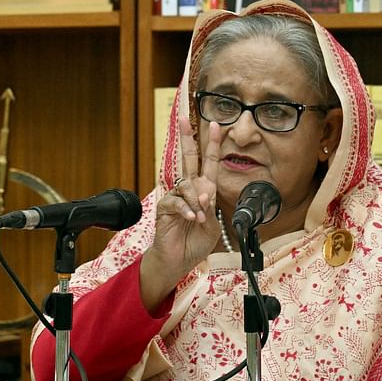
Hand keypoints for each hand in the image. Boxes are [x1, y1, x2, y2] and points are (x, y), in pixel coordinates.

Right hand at [140, 117, 221, 310]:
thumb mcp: (212, 225)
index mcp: (203, 190)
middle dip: (187, 138)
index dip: (212, 144)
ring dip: (196, 200)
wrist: (179, 260)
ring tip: (199, 217)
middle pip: (187, 158)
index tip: (217, 125)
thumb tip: (205, 195)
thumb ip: (210, 209)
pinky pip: (176, 202)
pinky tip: (191, 219)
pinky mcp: (164, 208)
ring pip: (186, 185)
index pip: (208, 163)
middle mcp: (188, 189)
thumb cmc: (195, 242)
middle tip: (185, 119)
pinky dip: (186, 210)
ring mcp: (175, 197)